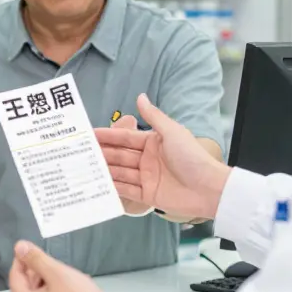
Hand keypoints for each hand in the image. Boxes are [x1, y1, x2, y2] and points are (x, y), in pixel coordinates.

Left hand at [8, 241, 104, 291]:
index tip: (29, 249)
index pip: (15, 278)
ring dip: (45, 283)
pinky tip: (68, 288)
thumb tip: (18, 246)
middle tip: (50, 262)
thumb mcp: (56, 273)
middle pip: (26, 289)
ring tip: (62, 274)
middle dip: (34, 272)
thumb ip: (36, 258)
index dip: (20, 261)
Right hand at [94, 94, 229, 220]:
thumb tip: (140, 96)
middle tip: (81, 153)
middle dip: (102, 153)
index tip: (90, 134)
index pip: (126, 138)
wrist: (210, 189)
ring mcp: (147, 178)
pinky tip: (100, 185)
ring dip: (105, 170)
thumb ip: (153, 116)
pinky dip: (114, 188)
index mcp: (153, 143)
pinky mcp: (149, 195)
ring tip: (85, 169)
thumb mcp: (172, 132)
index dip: (108, 136)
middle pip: (120, 155)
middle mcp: (148, 160)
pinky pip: (128, 190)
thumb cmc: (193, 157)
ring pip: (121, 172)